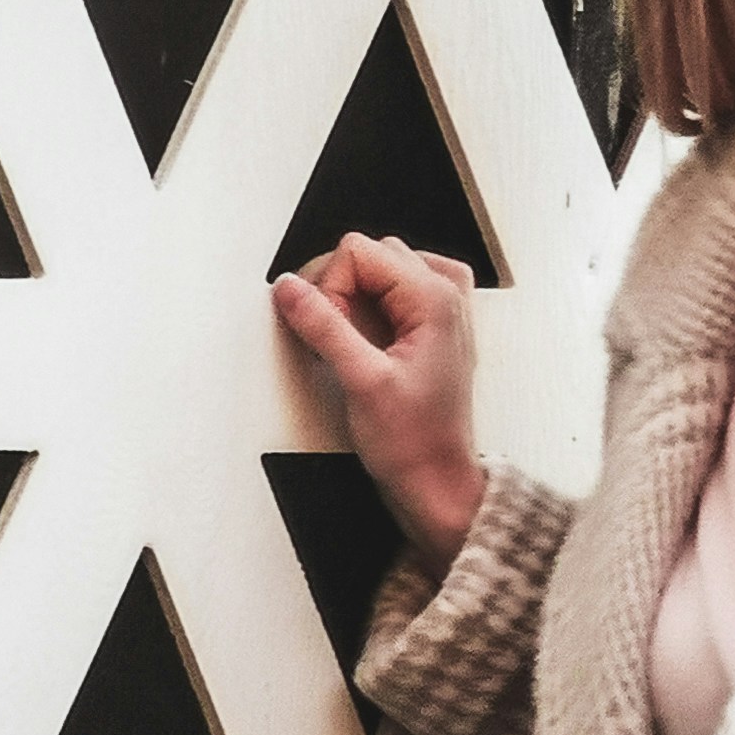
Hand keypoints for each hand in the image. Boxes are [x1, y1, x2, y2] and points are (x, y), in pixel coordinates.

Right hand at [272, 233, 486, 573]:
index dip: (330, 286)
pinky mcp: (431, 326)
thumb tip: (289, 288)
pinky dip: (370, 306)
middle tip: (335, 340)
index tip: (328, 330)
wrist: (438, 482)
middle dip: (339, 289)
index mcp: (435, 298)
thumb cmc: (413, 443)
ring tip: (348, 344)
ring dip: (352, 298)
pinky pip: (393, 292)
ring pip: (380, 270)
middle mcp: (446, 293)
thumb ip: (323, 327)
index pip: (359, 251)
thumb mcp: (361, 382)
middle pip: (370, 255)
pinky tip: (363, 338)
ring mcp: (442, 309)